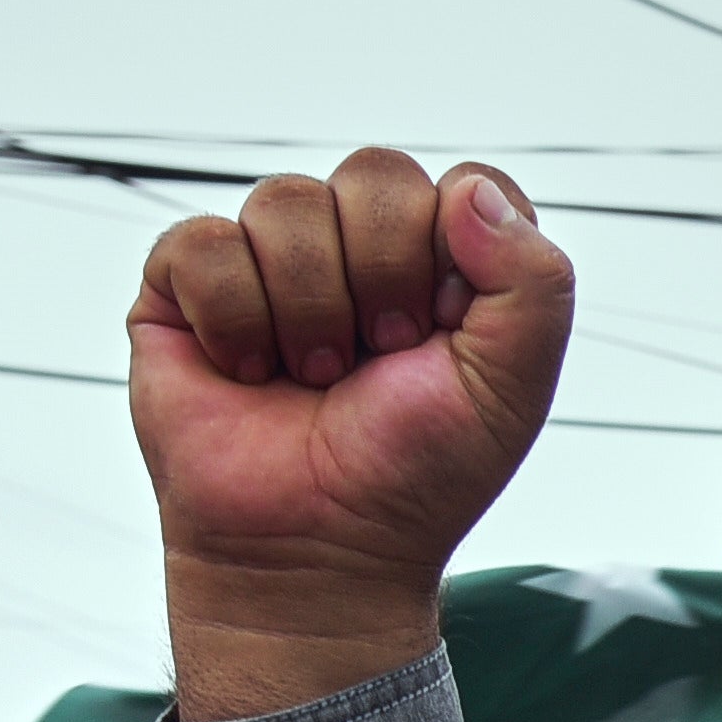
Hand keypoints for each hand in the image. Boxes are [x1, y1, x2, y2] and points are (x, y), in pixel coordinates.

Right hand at [128, 147, 570, 721]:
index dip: (457, 254)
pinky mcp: (188, 282)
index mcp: (450, 263)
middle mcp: (363, 247)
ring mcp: (275, 259)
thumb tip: (470, 191)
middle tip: (379, 359)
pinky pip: (204, 242)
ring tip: (316, 376)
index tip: (448, 333)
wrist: (317, 546)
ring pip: (286, 201)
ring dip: (310, 310)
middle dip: (383, 278)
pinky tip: (250, 371)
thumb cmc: (417, 473)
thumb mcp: (511, 386)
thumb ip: (534, 282)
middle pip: (376, 175)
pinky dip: (235, 319)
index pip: (467, 184)